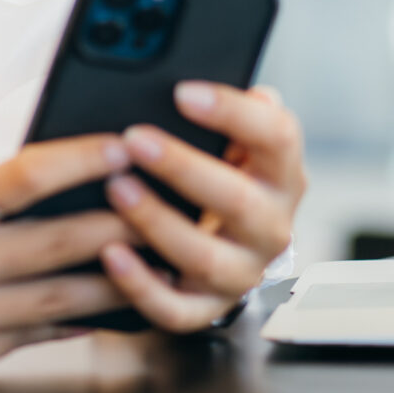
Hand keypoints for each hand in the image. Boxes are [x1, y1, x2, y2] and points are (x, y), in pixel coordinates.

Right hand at [0, 133, 140, 374]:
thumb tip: (65, 190)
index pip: (26, 178)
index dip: (83, 159)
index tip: (126, 145)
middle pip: (60, 244)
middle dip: (125, 226)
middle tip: (172, 209)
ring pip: (63, 301)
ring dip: (119, 280)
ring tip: (162, 261)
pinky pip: (36, 336)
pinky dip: (77, 320)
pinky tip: (114, 306)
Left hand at [97, 83, 305, 331]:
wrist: (227, 247)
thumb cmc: (222, 176)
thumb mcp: (235, 142)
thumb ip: (237, 112)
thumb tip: (229, 83)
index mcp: (283, 174)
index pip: (278, 137)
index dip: (234, 112)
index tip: (184, 92)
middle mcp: (272, 227)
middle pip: (238, 199)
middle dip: (182, 167)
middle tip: (134, 139)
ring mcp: (242, 272)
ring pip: (204, 256)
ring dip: (157, 221)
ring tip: (117, 188)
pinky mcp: (207, 309)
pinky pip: (175, 308)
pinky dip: (140, 284)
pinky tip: (110, 254)